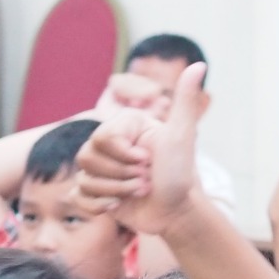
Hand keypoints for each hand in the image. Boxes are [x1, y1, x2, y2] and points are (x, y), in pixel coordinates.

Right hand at [76, 62, 207, 235]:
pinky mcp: (95, 192)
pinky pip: (78, 197)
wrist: (176, 213)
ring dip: (116, 191)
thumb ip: (185, 100)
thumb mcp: (182, 136)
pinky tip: (119, 206)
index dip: (122, 154)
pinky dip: (99, 206)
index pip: (101, 137)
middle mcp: (108, 144)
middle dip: (121, 175)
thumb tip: (200, 64)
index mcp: (123, 126)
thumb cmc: (180, 175)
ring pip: (83, 178)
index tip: (147, 161)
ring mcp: (99, 168)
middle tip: (146, 179)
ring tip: (139, 191)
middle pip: (86, 157)